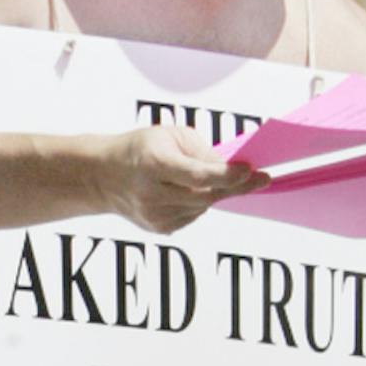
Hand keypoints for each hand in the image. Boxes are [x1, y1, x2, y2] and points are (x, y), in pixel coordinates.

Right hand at [91, 121, 240, 236]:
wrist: (104, 176)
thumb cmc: (142, 149)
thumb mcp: (169, 136)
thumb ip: (201, 152)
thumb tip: (230, 170)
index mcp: (153, 165)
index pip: (198, 176)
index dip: (228, 175)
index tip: (251, 171)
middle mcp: (152, 194)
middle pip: (206, 195)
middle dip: (234, 186)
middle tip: (260, 179)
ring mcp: (155, 216)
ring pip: (203, 207)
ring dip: (212, 192)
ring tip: (198, 177)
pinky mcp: (160, 229)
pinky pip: (193, 216)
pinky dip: (198, 203)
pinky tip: (184, 191)